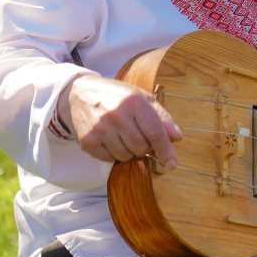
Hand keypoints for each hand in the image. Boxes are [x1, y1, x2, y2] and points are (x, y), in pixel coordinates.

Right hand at [60, 75, 181, 168]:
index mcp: (134, 101)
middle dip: (144, 146)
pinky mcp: (87, 140)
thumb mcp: (143, 99)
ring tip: (123, 135)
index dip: (165, 150)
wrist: (80, 93)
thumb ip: (162, 117)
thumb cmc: (118, 96)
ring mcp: (100, 129)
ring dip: (129, 151)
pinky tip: (111, 139)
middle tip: (137, 134)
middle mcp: (116, 115)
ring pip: (126, 156)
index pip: (154, 132)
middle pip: (141, 147)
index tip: (172, 163)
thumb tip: (177, 138)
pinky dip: (114, 154)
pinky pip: (110, 159)